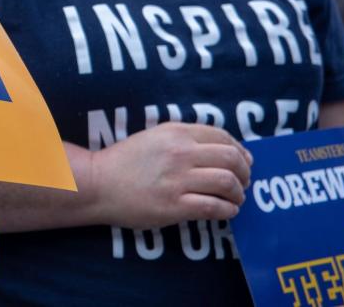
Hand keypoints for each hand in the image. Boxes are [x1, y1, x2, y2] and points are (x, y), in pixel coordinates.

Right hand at [88, 122, 252, 228]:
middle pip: (232, 159)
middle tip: (243, 182)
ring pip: (228, 183)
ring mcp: (177, 180)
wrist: (98, 184)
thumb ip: (184, 139)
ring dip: (239, 193)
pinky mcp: (174, 205)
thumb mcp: (154, 137)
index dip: (240, 151)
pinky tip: (226, 211)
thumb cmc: (125, 161)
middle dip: (245, 172)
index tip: (244, 162)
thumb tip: (224, 150)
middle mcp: (180, 153)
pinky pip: (214, 207)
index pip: (223, 137)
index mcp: (176, 133)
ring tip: (235, 198)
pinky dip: (228, 210)